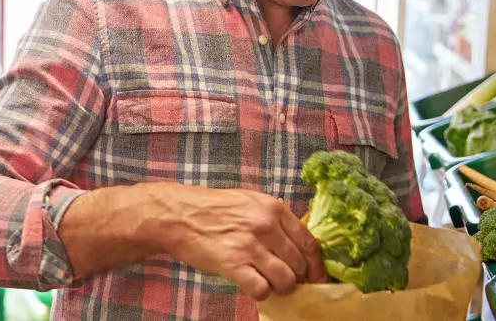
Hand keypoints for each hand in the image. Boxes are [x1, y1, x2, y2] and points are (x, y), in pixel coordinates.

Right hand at [149, 184, 325, 300]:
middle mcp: (265, 226)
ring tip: (271, 285)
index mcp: (272, 208)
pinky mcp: (233, 264)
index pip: (309, 242)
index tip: (317, 276)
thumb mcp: (249, 201)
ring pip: (286, 280)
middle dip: (299, 278)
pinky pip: (262, 289)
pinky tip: (253, 286)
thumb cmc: (212, 208)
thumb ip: (274, 218)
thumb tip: (298, 243)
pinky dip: (261, 293)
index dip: (316, 265)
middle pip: (300, 264)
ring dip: (282, 288)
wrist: (178, 215)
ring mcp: (249, 246)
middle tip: (289, 282)